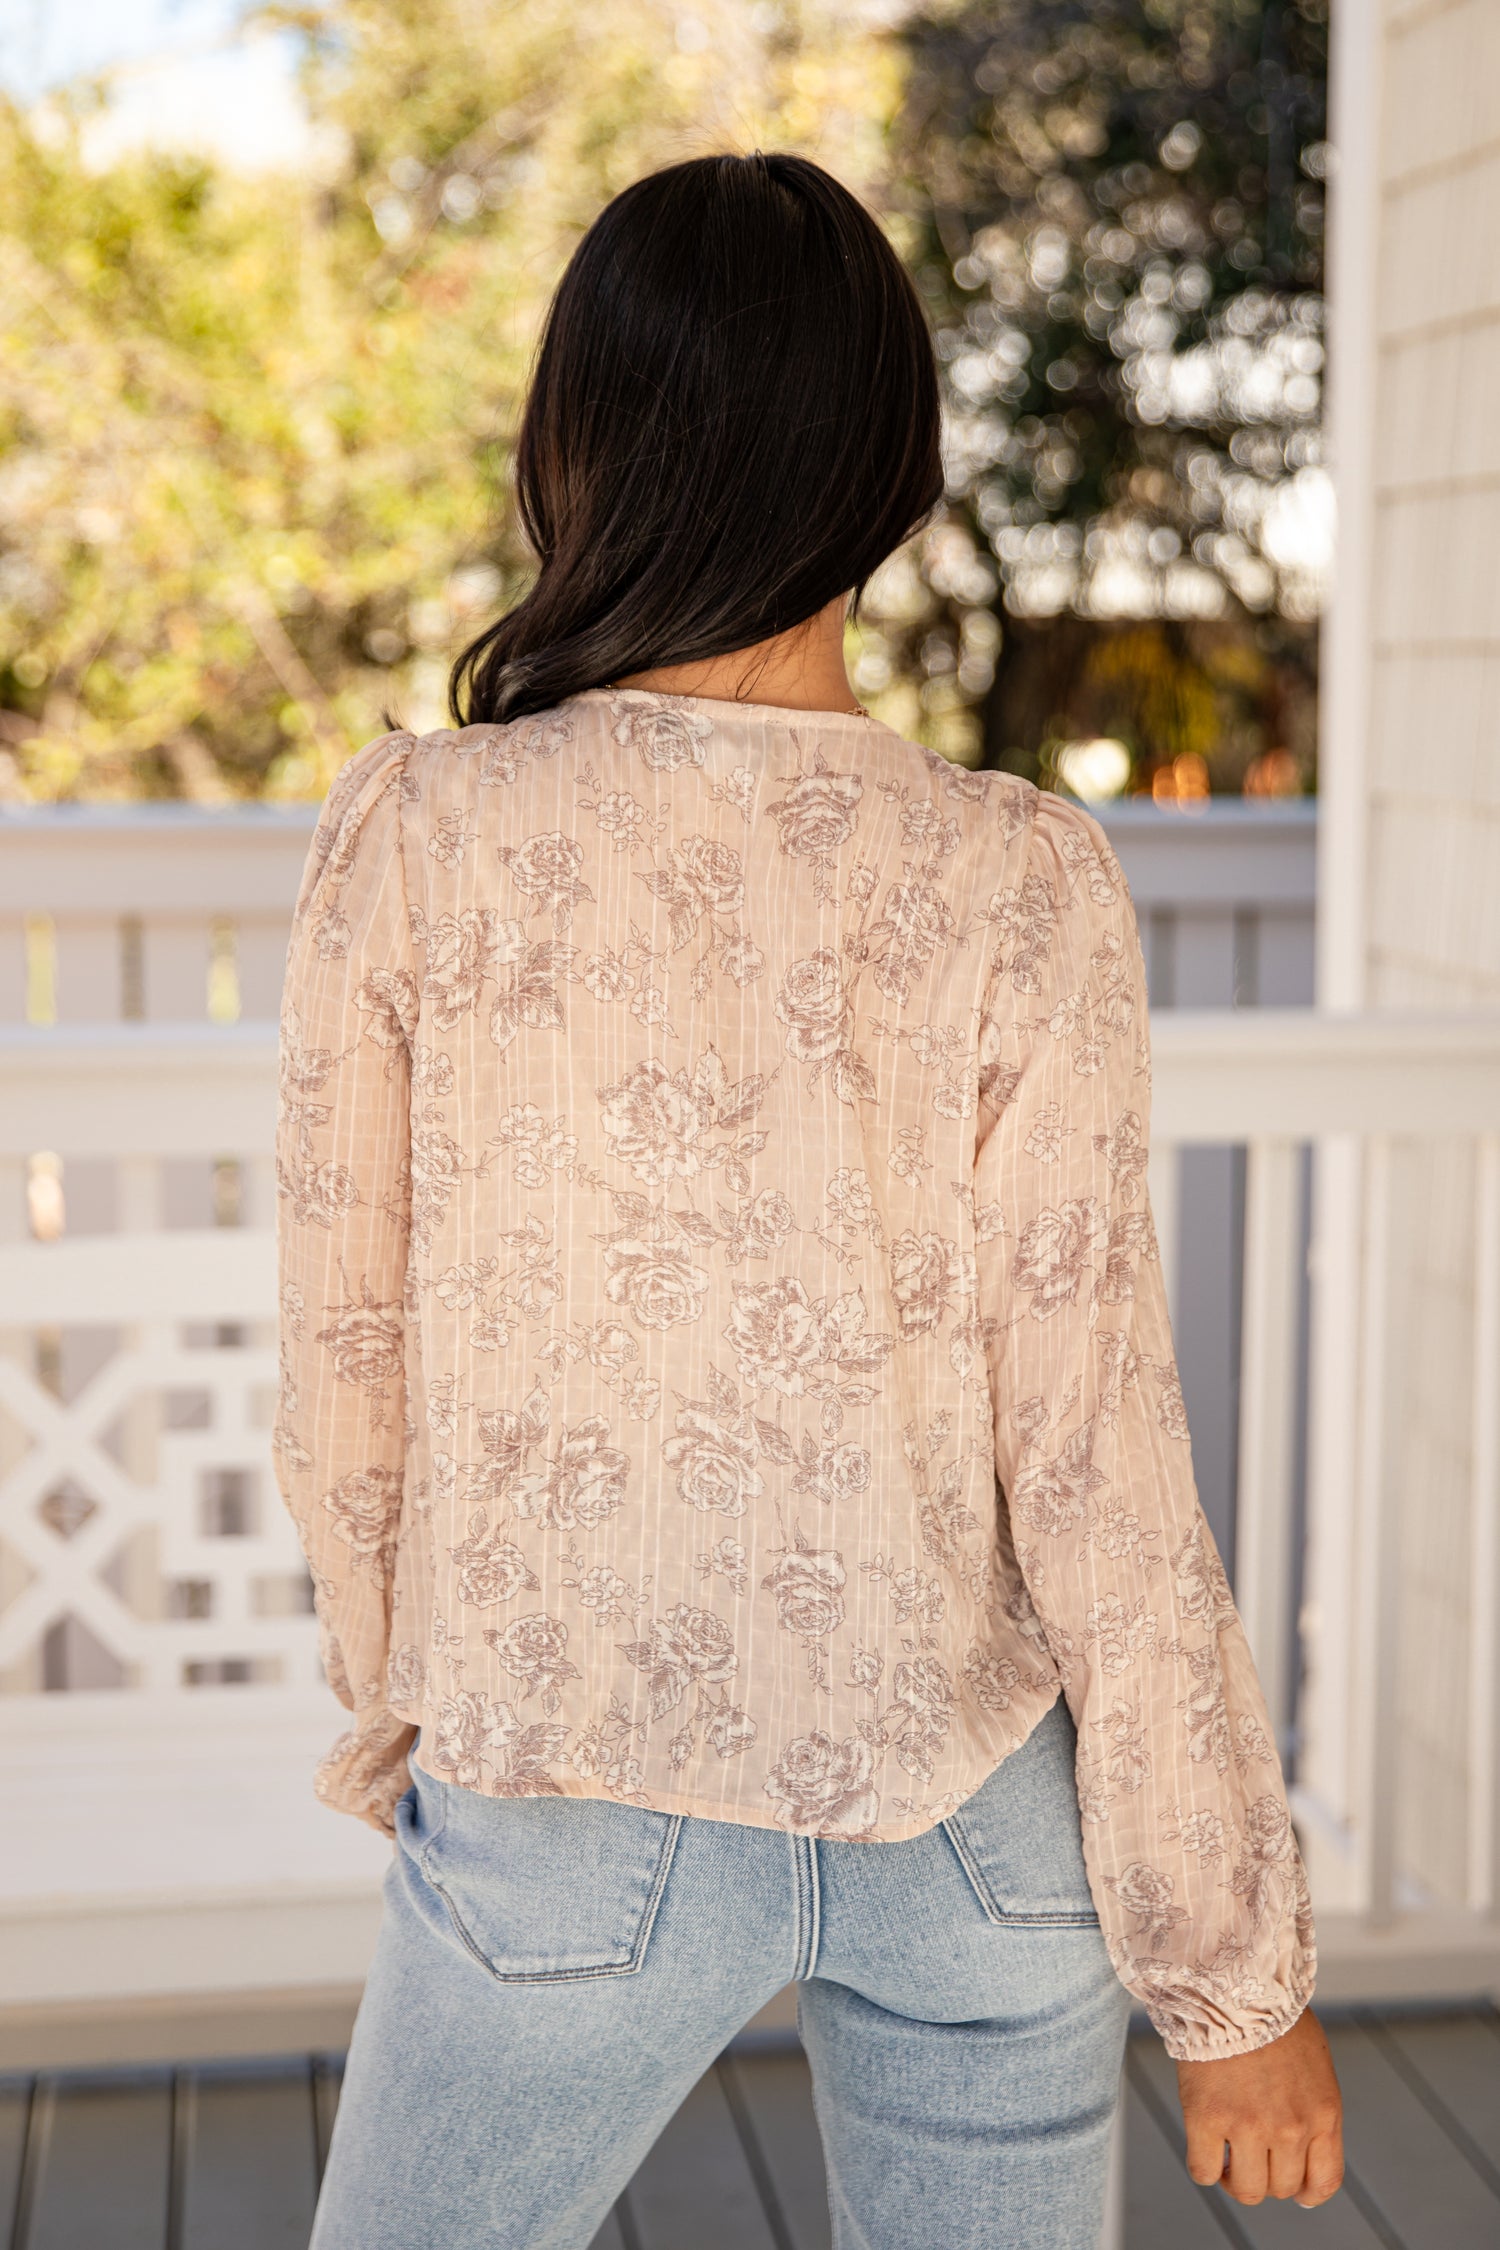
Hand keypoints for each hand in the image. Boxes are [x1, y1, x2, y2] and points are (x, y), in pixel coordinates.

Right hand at [1176, 2006, 1343, 2207]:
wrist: (1233, 1985)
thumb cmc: (1273, 2017)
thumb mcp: (1315, 2068)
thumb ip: (1315, 2113)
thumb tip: (1305, 2158)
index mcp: (1323, 2115)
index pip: (1323, 2183)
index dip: (1306, 2193)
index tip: (1293, 2186)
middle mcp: (1291, 2128)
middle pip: (1283, 2189)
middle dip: (1268, 2177)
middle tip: (1252, 2153)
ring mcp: (1249, 2127)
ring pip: (1247, 2190)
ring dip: (1236, 2179)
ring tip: (1227, 2155)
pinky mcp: (1207, 2119)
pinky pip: (1203, 2171)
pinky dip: (1205, 2167)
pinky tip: (1206, 2146)